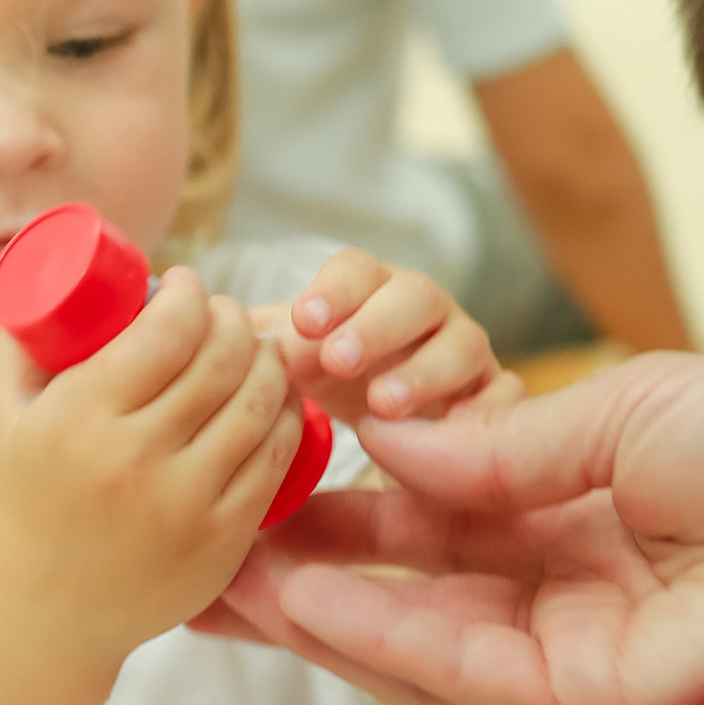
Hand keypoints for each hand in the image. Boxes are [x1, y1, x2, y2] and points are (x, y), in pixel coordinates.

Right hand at [0, 266, 300, 672]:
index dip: (192, 294)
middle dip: (233, 319)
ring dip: (267, 361)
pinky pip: (274, 456)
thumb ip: (23, 345)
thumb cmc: (27, 503)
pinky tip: (273, 400)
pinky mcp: (224, 537)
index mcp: (82, 418)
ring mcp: (188, 501)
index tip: (187, 286)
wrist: (47, 613)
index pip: (169, 329)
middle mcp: (138, 457)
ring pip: (260, 401)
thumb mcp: (6, 419)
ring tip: (254, 350)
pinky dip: (283, 416)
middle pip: (223, 357)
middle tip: (223, 315)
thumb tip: (49, 275)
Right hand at [216, 348, 703, 704]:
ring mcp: (581, 646)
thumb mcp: (622, 408)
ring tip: (209, 568)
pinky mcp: (601, 694)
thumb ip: (495, 445)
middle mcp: (570, 589)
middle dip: (293, 570)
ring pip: (415, 638)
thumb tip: (381, 446)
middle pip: (403, 590)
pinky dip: (379, 628)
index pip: (428, 520)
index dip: (334, 506)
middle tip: (188, 543)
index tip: (245, 477)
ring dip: (309, 607)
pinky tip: (298, 588)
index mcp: (580, 513)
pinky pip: (466, 664)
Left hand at [260, 246, 518, 427]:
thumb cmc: (330, 376)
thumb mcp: (290, 358)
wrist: (392, 418)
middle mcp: (426, 312)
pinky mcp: (494, 395)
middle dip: (377, 326)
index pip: (358, 270)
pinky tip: (453, 434)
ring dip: (423, 372)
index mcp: (371, 290)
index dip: (335, 291)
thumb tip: (199, 325)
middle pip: (414, 298)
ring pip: (461, 346)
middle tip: (337, 360)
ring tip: (382, 406)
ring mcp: (465, 351)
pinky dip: (486, 410)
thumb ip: (253, 343)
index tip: (304, 322)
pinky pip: (504, 398)